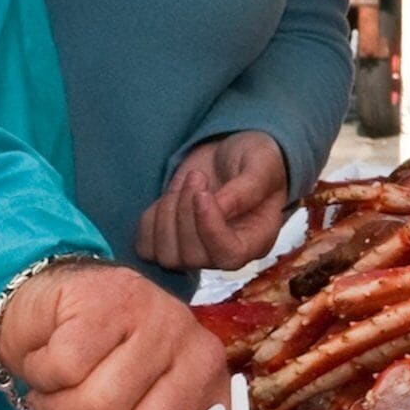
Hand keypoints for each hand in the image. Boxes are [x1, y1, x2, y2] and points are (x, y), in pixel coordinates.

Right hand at [0, 262, 233, 409]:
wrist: (55, 305)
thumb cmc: (92, 372)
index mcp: (212, 393)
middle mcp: (199, 354)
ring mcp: (160, 321)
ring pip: (99, 404)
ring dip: (57, 409)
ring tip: (55, 392)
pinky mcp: (112, 300)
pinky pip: (65, 369)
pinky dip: (41, 374)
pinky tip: (48, 356)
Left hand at [137, 131, 291, 273]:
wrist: (229, 152)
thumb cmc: (255, 157)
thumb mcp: (262, 162)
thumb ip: (247, 187)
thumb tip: (219, 207)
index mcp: (256, 239)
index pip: (229, 256)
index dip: (210, 229)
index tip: (203, 194)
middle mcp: (225, 253)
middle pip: (194, 257)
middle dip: (186, 213)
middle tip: (197, 176)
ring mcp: (195, 252)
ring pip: (167, 256)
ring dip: (168, 214)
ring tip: (186, 183)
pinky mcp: (170, 243)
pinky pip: (147, 248)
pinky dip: (150, 221)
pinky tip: (170, 197)